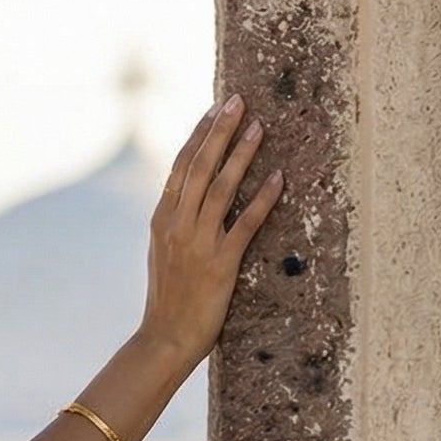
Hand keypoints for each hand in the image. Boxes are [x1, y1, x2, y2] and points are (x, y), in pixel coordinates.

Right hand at [140, 96, 284, 376]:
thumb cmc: (169, 299)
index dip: (199, 134)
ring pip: (221, 188)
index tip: (215, 108)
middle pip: (200, 167)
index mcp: (162, 220)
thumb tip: (192, 194)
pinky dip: (263, 199)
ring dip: (241, 155)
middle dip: (220, 131)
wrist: (165, 339)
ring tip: (259, 127)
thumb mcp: (163, 252)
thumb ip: (176, 221)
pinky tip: (278, 178)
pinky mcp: (220, 264)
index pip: (181, 166)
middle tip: (238, 101)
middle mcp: (177, 225)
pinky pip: (245, 224)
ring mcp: (198, 244)